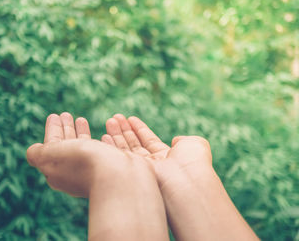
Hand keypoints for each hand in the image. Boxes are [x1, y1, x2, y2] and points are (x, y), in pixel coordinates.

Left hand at [26, 113, 169, 240]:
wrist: (122, 179)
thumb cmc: (85, 164)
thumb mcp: (53, 156)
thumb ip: (39, 153)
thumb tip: (32, 151)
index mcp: (62, 172)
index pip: (53, 148)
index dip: (52, 131)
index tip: (54, 115)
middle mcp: (82, 173)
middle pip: (71, 148)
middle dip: (67, 130)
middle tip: (66, 114)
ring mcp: (104, 170)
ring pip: (90, 148)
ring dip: (84, 132)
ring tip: (82, 118)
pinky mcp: (124, 165)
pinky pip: (113, 148)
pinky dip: (108, 136)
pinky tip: (107, 131)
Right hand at [102, 114, 258, 240]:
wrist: (187, 181)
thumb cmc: (193, 162)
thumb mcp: (194, 143)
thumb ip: (183, 139)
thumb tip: (176, 140)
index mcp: (167, 157)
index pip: (149, 141)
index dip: (139, 129)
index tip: (129, 118)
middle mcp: (153, 164)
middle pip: (135, 144)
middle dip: (124, 130)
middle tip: (114, 118)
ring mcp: (142, 169)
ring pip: (125, 150)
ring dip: (116, 134)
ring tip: (109, 121)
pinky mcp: (132, 173)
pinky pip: (119, 157)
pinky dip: (111, 145)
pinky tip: (104, 134)